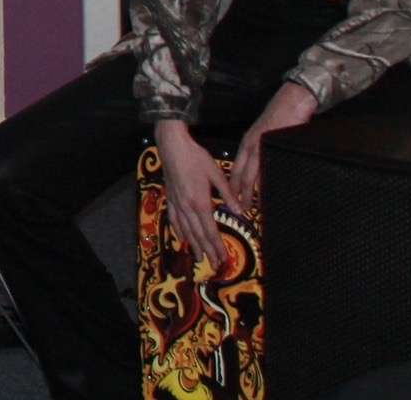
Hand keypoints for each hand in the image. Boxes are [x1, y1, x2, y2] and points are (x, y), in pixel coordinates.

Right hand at [155, 120, 231, 261]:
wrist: (173, 146)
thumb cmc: (196, 158)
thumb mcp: (216, 174)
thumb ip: (228, 194)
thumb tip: (239, 211)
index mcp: (200, 202)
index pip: (210, 230)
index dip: (217, 245)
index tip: (223, 258)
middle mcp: (187, 206)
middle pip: (198, 234)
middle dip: (207, 250)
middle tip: (214, 264)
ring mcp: (177, 203)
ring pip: (186, 230)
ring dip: (193, 245)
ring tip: (199, 258)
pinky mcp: (171, 198)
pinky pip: (174, 219)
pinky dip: (179, 231)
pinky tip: (182, 238)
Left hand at [229, 81, 317, 205]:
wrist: (292, 101)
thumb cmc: (282, 117)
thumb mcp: (267, 135)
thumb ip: (263, 150)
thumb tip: (265, 169)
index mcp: (247, 144)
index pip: (237, 169)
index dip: (234, 186)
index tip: (233, 200)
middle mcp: (250, 146)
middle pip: (241, 176)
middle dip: (239, 194)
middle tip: (240, 211)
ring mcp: (260, 147)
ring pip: (251, 176)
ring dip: (250, 193)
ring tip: (251, 208)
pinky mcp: (272, 146)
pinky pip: (266, 170)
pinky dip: (265, 184)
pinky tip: (267, 194)